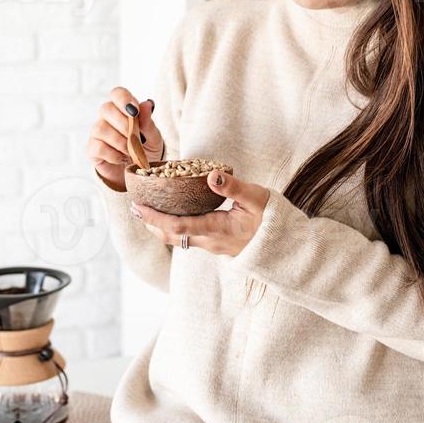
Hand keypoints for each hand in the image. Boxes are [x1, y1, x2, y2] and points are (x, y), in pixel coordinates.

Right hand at [86, 86, 163, 191]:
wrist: (138, 173)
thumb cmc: (145, 150)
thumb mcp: (153, 137)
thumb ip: (148, 122)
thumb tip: (146, 104)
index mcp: (123, 109)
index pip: (117, 93)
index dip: (123, 99)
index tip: (134, 111)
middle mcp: (107, 117)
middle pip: (106, 109)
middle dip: (123, 124)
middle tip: (136, 138)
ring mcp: (97, 133)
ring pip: (100, 128)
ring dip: (120, 141)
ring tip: (131, 151)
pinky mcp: (92, 149)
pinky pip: (98, 147)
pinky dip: (113, 155)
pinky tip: (122, 159)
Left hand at [130, 170, 270, 256]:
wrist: (287, 247)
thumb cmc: (274, 219)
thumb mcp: (258, 198)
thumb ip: (234, 187)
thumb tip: (213, 175)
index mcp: (218, 230)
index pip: (178, 226)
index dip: (155, 218)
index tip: (138, 207)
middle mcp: (212, 242)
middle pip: (173, 237)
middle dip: (152, 224)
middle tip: (135, 209)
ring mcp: (215, 246)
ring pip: (181, 240)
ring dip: (162, 227)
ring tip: (148, 213)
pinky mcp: (219, 245)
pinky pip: (191, 239)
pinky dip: (176, 229)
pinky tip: (175, 218)